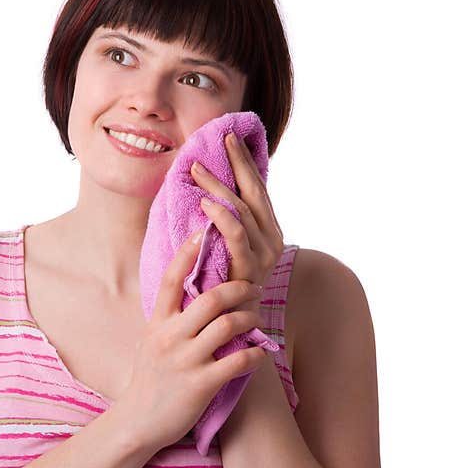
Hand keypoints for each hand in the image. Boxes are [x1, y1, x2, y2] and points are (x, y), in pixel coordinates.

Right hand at [119, 230, 269, 452]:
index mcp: (157, 322)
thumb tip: (186, 286)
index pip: (172, 279)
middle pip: (210, 299)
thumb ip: (168, 315)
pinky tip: (260, 351)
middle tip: (254, 287)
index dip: (188, 253)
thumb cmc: (150, 378)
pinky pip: (237, 361)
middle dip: (238, 288)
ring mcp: (185, 361)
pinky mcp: (201, 385)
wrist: (138, 422)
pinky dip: (255, 353)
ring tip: (257, 319)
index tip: (205, 231)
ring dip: (250, 318)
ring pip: (228, 325)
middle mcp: (169, 337)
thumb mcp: (151, 340)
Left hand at [190, 131, 285, 313]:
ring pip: (242, 210)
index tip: (229, 137)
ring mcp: (263, 256)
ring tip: (196, 170)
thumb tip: (205, 190)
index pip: (257, 189)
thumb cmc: (219, 286)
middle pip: (254, 193)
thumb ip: (223, 223)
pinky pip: (236, 236)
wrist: (228, 330)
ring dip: (218, 187)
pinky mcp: (250, 270)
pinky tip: (204, 204)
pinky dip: (221, 217)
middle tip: (218, 140)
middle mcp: (272, 241)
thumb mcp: (224, 249)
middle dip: (236, 164)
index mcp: (268, 232)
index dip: (244, 162)